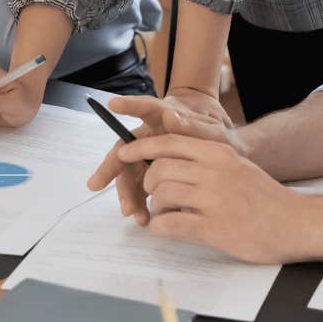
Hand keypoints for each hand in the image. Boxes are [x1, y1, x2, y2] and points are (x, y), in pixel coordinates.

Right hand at [87, 92, 240, 224]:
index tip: (113, 104)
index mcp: (165, 118)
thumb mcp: (212, 133)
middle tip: (95, 185)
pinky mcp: (154, 174)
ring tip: (132, 213)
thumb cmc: (219, 138)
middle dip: (109, 168)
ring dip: (127, 193)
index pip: (145, 108)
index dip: (129, 105)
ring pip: (130, 174)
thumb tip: (171, 117)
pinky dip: (140, 203)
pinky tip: (143, 217)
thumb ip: (193, 127)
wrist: (228, 156)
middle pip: (125, 149)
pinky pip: (141, 189)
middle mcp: (151, 135)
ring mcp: (150, 156)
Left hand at [121, 131, 301, 263]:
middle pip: (159, 169)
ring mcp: (213, 199)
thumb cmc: (266, 199)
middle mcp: (214, 171)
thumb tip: (171, 165)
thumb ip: (206, 163)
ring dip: (154, 208)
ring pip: (161, 196)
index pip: (168, 142)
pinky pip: (170, 225)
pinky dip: (160, 229)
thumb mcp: (237, 167)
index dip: (140, 148)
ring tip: (162, 216)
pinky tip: (165, 231)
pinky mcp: (214, 227)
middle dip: (147, 184)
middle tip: (152, 197)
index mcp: (218, 153)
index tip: (124, 154)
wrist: (296, 224)